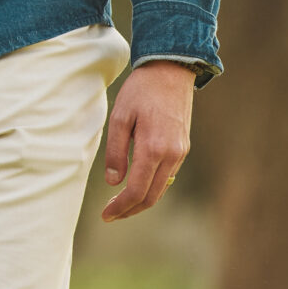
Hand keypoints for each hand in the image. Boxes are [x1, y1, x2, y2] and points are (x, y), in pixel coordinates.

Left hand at [101, 60, 194, 220]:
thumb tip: (113, 182)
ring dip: (141, 200)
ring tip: (120, 205)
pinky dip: (151, 186)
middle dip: (131, 210)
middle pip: (151, 196)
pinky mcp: (183, 148)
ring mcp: (180, 153)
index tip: (105, 215)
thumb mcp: (119, 117)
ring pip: (160, 188)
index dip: (121, 207)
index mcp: (154, 148)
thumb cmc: (140, 91)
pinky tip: (136, 186)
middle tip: (110, 216)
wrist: (170, 72)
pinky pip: (166, 175)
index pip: (136, 190)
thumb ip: (115, 152)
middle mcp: (172, 156)